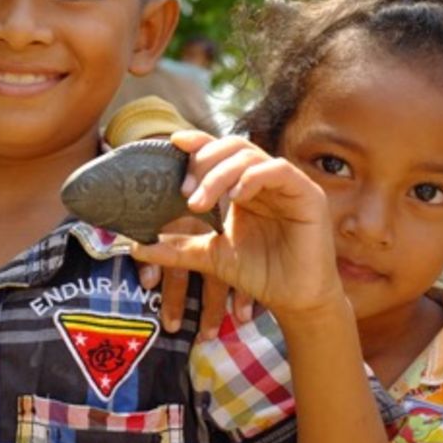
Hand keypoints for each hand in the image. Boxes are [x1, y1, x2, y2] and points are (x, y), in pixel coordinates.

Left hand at [131, 131, 344, 317]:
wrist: (294, 299)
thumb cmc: (259, 273)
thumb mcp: (210, 255)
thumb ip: (176, 247)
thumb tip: (135, 246)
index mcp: (243, 186)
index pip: (219, 152)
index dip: (198, 143)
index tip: (173, 144)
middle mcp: (264, 178)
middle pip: (231, 147)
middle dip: (203, 163)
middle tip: (183, 192)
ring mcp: (286, 183)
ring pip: (249, 156)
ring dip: (219, 174)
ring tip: (199, 203)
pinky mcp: (307, 193)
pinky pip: (278, 170)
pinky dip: (253, 176)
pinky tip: (236, 195)